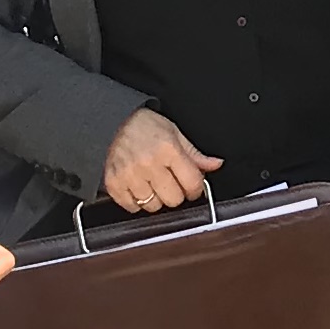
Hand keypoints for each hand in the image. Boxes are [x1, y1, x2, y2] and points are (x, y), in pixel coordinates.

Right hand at [101, 108, 222, 213]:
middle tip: (171, 184)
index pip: (192, 183)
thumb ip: (195, 154)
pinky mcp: (114, 183)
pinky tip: (138, 188)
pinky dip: (136, 202)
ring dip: (156, 199)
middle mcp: (148, 163)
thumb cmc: (145, 127)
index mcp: (168, 150)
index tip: (191, 187)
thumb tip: (215, 164)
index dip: (196, 188)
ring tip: (152, 184)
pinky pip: (132, 207)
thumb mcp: (175, 133)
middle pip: (174, 199)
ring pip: (153, 206)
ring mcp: (130, 175)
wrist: (114, 121)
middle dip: (176, 194)